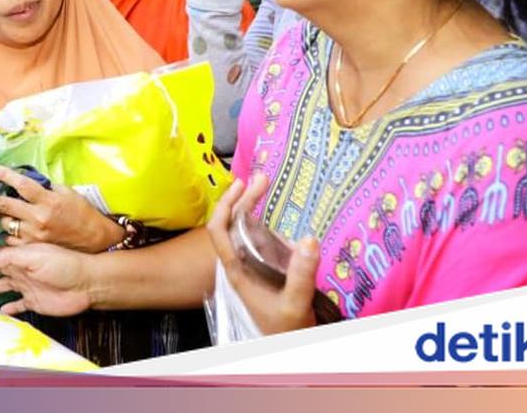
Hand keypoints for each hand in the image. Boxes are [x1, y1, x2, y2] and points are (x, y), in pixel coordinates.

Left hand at [0, 165, 123, 252]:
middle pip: (3, 205)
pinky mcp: (32, 248)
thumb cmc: (81, 212)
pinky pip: (10, 240)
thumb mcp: (66, 193)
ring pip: (4, 224)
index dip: (5, 176)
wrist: (94, 240)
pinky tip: (7, 230)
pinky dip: (7, 234)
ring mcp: (33, 235)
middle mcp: (38, 217)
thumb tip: (23, 183)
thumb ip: (44, 188)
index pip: (22, 184)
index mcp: (48, 200)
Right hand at [0, 243, 92, 316]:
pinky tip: (2, 311)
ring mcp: (28, 286)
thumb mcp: (34, 257)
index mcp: (20, 257)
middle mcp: (21, 270)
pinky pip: (19, 305)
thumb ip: (10, 257)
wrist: (87, 283)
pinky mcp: (35, 301)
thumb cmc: (64, 264)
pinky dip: (10, 308)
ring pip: (4, 287)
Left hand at [206, 173, 319, 334]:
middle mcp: (241, 264)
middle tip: (263, 178)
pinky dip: (268, 224)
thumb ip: (300, 274)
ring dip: (255, 209)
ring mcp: (252, 266)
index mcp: (238, 270)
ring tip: (268, 188)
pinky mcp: (265, 270)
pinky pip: (261, 241)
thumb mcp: (294, 302)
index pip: (218, 232)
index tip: (241, 185)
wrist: (286, 347)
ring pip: (246, 231)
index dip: (225, 205)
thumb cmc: (284, 329)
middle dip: (245, 199)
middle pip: (233, 224)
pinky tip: (280, 217)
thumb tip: (308, 238)